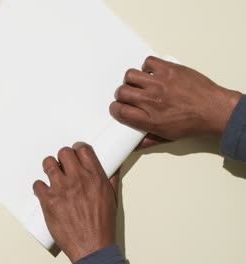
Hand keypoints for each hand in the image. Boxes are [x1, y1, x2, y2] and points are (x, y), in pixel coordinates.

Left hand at [33, 142, 118, 262]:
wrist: (92, 247)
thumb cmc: (102, 227)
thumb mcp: (112, 199)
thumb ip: (110, 180)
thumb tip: (113, 168)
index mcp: (95, 178)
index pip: (83, 150)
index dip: (77, 149)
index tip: (74, 153)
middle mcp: (78, 180)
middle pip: (64, 152)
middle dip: (63, 157)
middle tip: (62, 165)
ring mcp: (62, 190)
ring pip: (48, 164)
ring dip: (49, 167)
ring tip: (52, 174)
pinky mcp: (49, 201)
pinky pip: (37, 184)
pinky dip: (40, 187)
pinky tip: (45, 192)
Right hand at [110, 56, 241, 139]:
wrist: (214, 110)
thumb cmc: (193, 123)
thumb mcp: (167, 137)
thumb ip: (147, 141)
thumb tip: (132, 145)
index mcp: (150, 119)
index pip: (120, 111)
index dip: (115, 108)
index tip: (118, 107)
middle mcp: (152, 100)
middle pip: (122, 92)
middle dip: (122, 94)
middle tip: (130, 95)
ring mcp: (160, 83)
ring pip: (130, 75)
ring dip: (132, 80)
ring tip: (140, 83)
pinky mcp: (169, 70)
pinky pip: (148, 62)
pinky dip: (148, 67)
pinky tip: (153, 74)